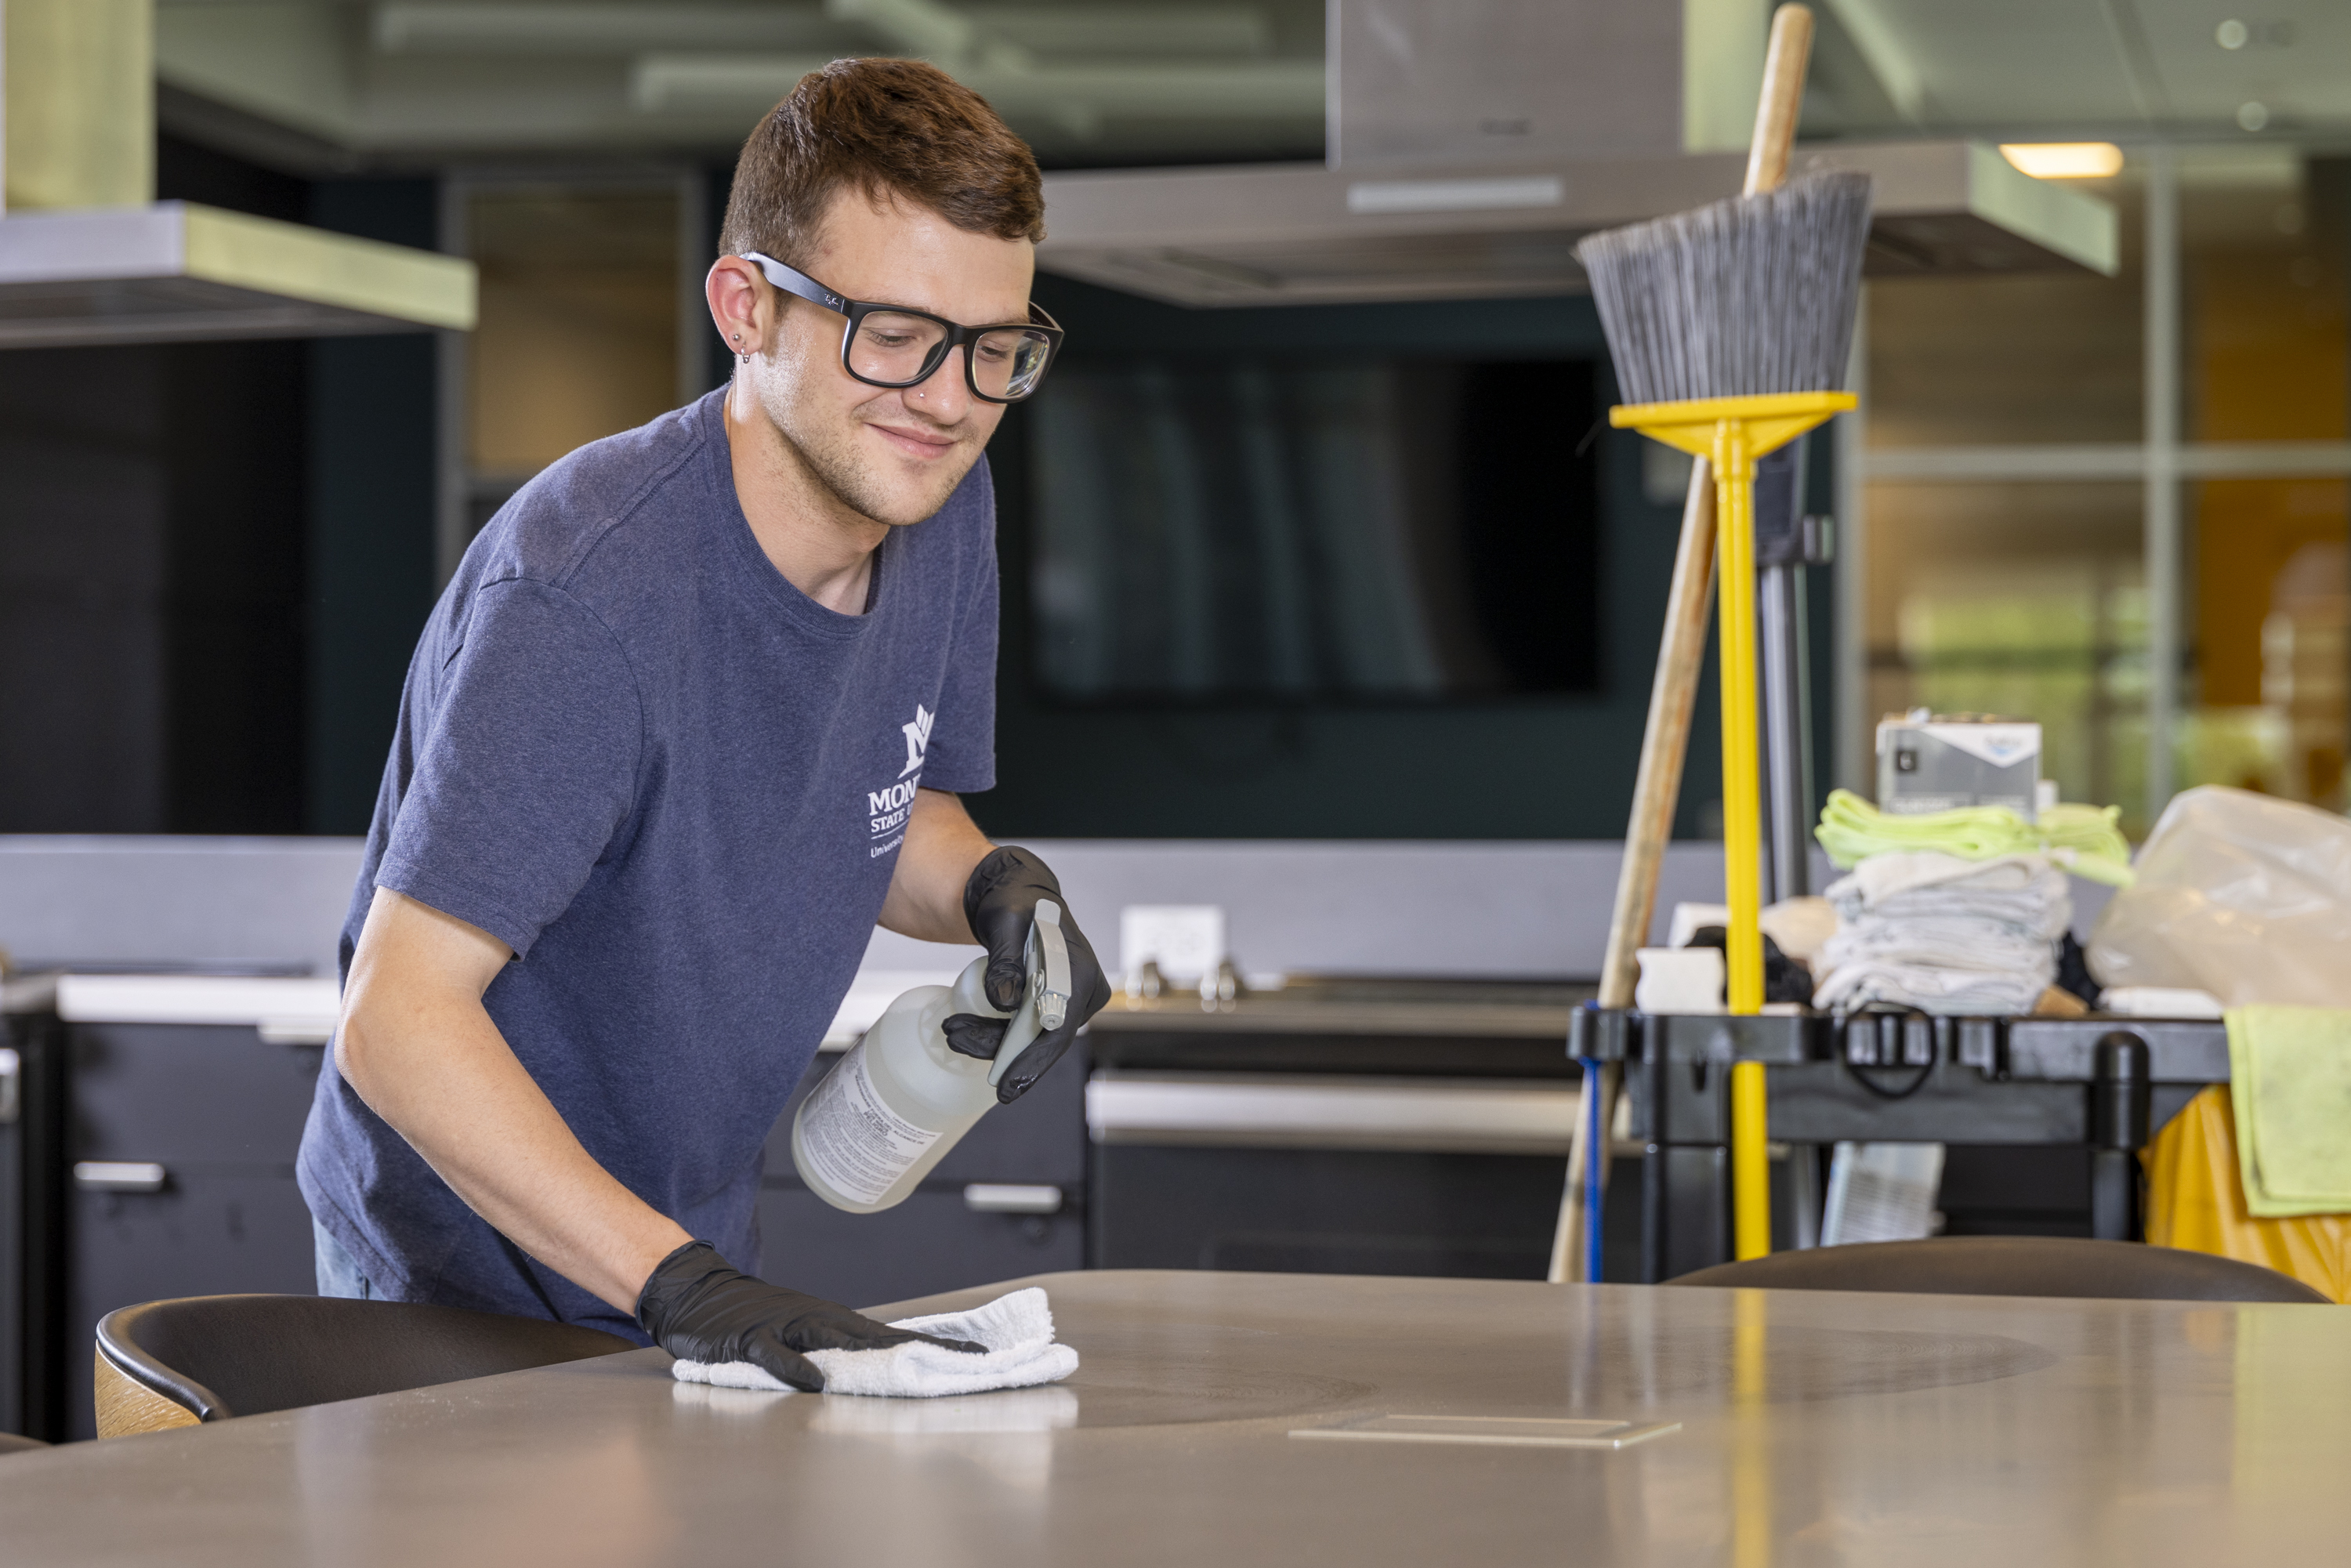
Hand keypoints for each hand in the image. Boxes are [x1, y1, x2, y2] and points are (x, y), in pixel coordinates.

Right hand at [636, 1240, 980, 1390]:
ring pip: (835, 1341)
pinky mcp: (749, 1338)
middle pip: (877, 1338)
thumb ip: (831, 1353)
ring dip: (873, 1355)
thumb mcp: (796, 1335)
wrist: (695, 1290)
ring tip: (910, 1369)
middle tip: (964, 1361)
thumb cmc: (748, 1317)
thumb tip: (873, 1369)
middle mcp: (817, 1320)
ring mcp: (784, 1326)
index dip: (933, 1346)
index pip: (892, 1337)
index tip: (976, 1356)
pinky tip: (813, 1381)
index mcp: (831, 1321)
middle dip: (922, 1351)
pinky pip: (774, 1355)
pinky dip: (794, 1366)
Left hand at [944, 846, 1111, 1102]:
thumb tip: (1003, 1002)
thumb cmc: (1016, 902)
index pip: (1058, 1029)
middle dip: (998, 1049)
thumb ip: (1006, 959)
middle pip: (1042, 1039)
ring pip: (1031, 1037)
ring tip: (953, 1031)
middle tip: (955, 1039)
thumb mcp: (1006, 922)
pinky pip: (1027, 1029)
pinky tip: (967, 1029)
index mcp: (1079, 973)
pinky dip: (997, 1033)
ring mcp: (1069, 1000)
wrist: (1019, 895)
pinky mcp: (1053, 1003)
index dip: (1032, 1061)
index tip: (1007, 1085)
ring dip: (991, 1042)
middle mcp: (1082, 992)